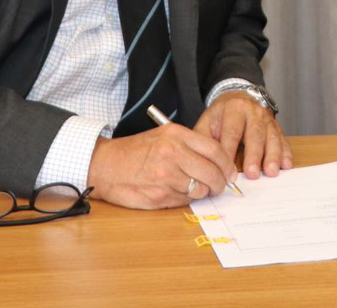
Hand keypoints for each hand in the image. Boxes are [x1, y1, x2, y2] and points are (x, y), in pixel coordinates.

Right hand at [86, 123, 238, 208]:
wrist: (106, 165)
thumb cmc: (137, 150)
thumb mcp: (164, 135)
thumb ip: (190, 145)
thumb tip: (218, 162)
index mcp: (176, 135)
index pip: (214, 150)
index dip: (227, 164)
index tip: (231, 172)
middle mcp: (172, 154)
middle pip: (211, 173)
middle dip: (220, 183)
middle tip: (221, 186)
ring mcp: (166, 177)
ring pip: (200, 190)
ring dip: (203, 192)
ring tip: (196, 188)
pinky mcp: (159, 196)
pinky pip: (184, 201)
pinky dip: (186, 199)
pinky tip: (177, 192)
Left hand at [195, 92, 293, 178]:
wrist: (238, 98)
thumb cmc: (221, 116)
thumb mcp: (208, 121)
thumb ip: (204, 140)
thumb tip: (202, 163)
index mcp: (234, 108)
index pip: (232, 131)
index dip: (230, 150)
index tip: (227, 170)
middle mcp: (253, 111)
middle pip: (255, 134)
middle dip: (254, 155)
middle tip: (252, 174)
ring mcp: (267, 118)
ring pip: (271, 137)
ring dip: (272, 155)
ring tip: (271, 172)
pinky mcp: (276, 126)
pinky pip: (282, 139)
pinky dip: (285, 152)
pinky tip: (286, 165)